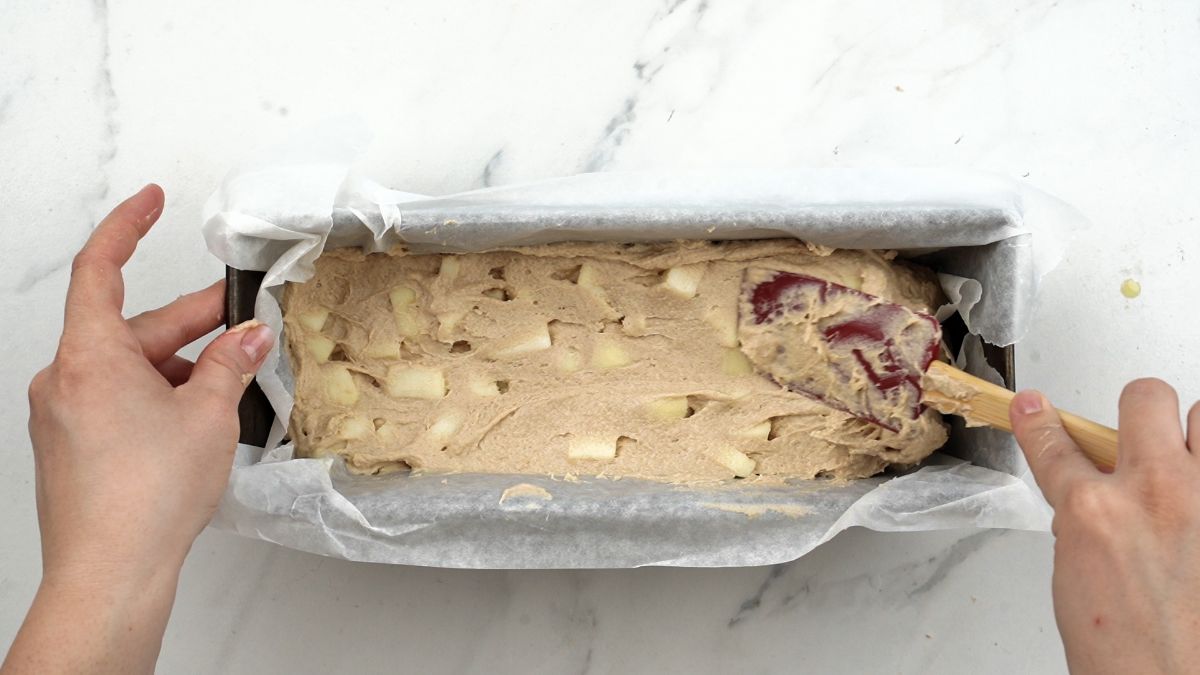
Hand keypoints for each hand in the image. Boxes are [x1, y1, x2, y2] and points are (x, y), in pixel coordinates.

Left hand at [3, 185, 271, 673]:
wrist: (109, 573)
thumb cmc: (145, 498)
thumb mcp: (208, 415)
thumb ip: (231, 362)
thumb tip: (250, 335)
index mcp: (89, 356)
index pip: (99, 267)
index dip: (128, 226)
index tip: (152, 201)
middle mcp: (63, 378)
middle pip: (131, 327)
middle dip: (192, 324)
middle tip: (245, 320)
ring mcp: (62, 414)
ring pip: (128, 366)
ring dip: (180, 367)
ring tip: (233, 386)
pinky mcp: (70, 444)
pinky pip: (117, 398)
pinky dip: (158, 395)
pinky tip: (199, 417)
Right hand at [1010, 381, 1199, 673]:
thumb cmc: (1127, 655)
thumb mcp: (1076, 578)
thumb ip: (1085, 524)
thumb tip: (1089, 500)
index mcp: (1095, 512)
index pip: (1055, 444)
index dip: (1039, 421)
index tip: (1036, 409)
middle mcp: (1156, 493)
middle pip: (1147, 398)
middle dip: (1138, 411)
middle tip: (1136, 437)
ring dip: (1193, 437)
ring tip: (1186, 468)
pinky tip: (1199, 511)